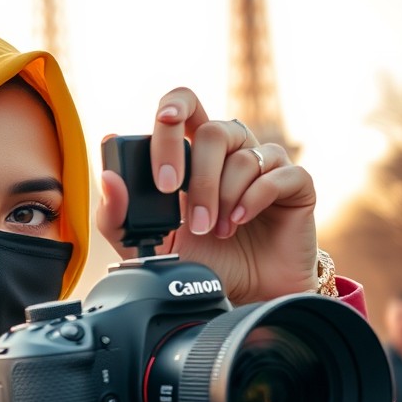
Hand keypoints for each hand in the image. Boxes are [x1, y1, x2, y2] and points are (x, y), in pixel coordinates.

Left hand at [96, 88, 319, 304]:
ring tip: (217, 231)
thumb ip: (118, 216)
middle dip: (197, 176)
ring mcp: (264, 164)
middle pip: (213, 130)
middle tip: (188, 219)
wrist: (245, 296)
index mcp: (194, 153)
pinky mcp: (295, 184)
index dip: (173, 112)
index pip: (184, 105)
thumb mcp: (149, 245)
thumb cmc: (201, 262)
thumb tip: (107, 177)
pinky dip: (254, 198)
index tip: (163, 142)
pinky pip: (277, 174)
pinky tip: (241, 221)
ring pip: (242, 156)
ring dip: (223, 198)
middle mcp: (230, 151)